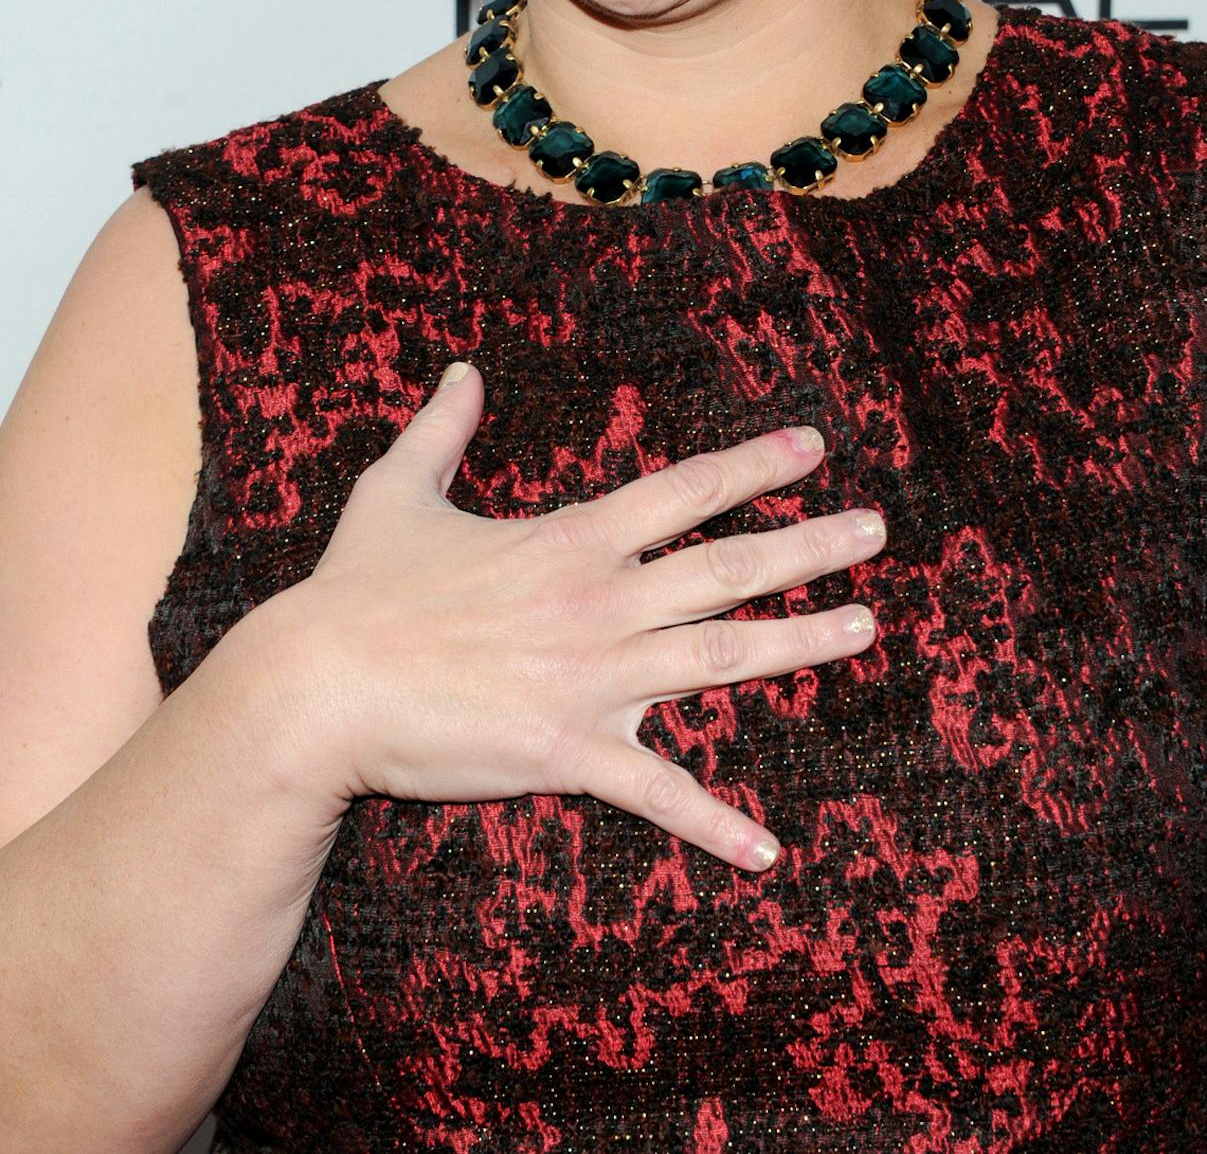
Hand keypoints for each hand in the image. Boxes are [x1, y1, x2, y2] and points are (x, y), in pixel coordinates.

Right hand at [283, 362, 883, 870]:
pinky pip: (658, 794)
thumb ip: (442, 428)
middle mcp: (600, 602)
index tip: (812, 447)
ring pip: (720, 655)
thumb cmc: (355, 590)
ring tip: (865, 626)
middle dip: (811, 547)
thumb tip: (460, 369)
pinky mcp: (568, 752)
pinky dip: (716, 824)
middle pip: (728, 566)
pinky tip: (770, 850)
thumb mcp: (398, 490)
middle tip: (877, 531)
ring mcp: (592, 679)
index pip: (685, 491)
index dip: (754, 467)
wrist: (315, 686)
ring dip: (800, 643)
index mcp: (571, 540)